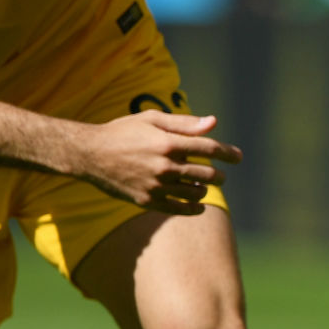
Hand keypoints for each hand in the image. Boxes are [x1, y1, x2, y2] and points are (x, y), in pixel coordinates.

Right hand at [72, 111, 243, 214]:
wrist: (89, 154)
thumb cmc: (123, 132)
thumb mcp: (152, 120)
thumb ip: (184, 124)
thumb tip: (214, 123)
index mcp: (168, 143)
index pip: (209, 149)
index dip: (228, 153)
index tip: (239, 157)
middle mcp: (165, 166)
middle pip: (207, 174)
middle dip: (219, 174)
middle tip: (222, 174)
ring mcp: (156, 186)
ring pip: (195, 193)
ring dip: (205, 189)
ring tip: (204, 185)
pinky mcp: (146, 201)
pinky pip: (178, 209)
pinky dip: (193, 208)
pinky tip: (198, 205)